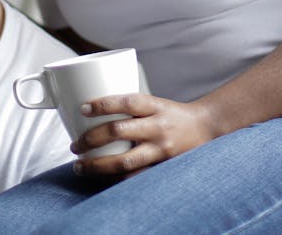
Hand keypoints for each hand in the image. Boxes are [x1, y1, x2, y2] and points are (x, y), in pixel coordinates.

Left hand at [72, 94, 219, 177]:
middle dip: (92, 139)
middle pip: (119, 131)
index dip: (104, 105)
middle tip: (75, 145)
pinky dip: (114, 179)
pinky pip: (134, 177)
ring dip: (98, 165)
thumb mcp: (154, 103)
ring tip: (80, 166)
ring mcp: (161, 149)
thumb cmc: (172, 114)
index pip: (127, 102)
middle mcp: (158, 127)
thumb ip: (129, 107)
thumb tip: (89, 110)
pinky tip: (100, 178)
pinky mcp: (162, 167)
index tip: (83, 108)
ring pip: (125, 161)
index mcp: (155, 106)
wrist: (205, 128)